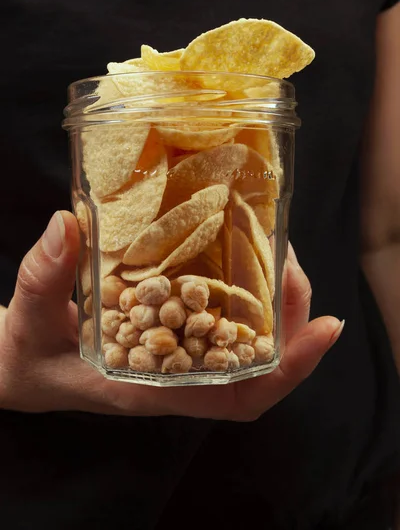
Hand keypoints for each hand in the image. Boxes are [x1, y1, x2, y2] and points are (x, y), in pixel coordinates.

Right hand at [0, 211, 342, 419]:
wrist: (19, 363)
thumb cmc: (28, 354)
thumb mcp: (29, 318)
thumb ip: (45, 276)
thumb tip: (68, 226)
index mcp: (150, 387)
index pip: (237, 395)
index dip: (287, 369)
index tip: (323, 330)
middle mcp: (173, 376)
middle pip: (256, 362)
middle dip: (288, 319)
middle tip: (292, 262)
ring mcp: (173, 354)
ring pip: (241, 338)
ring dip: (268, 300)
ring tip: (274, 250)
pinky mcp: (165, 331)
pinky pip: (214, 318)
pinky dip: (236, 291)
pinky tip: (238, 256)